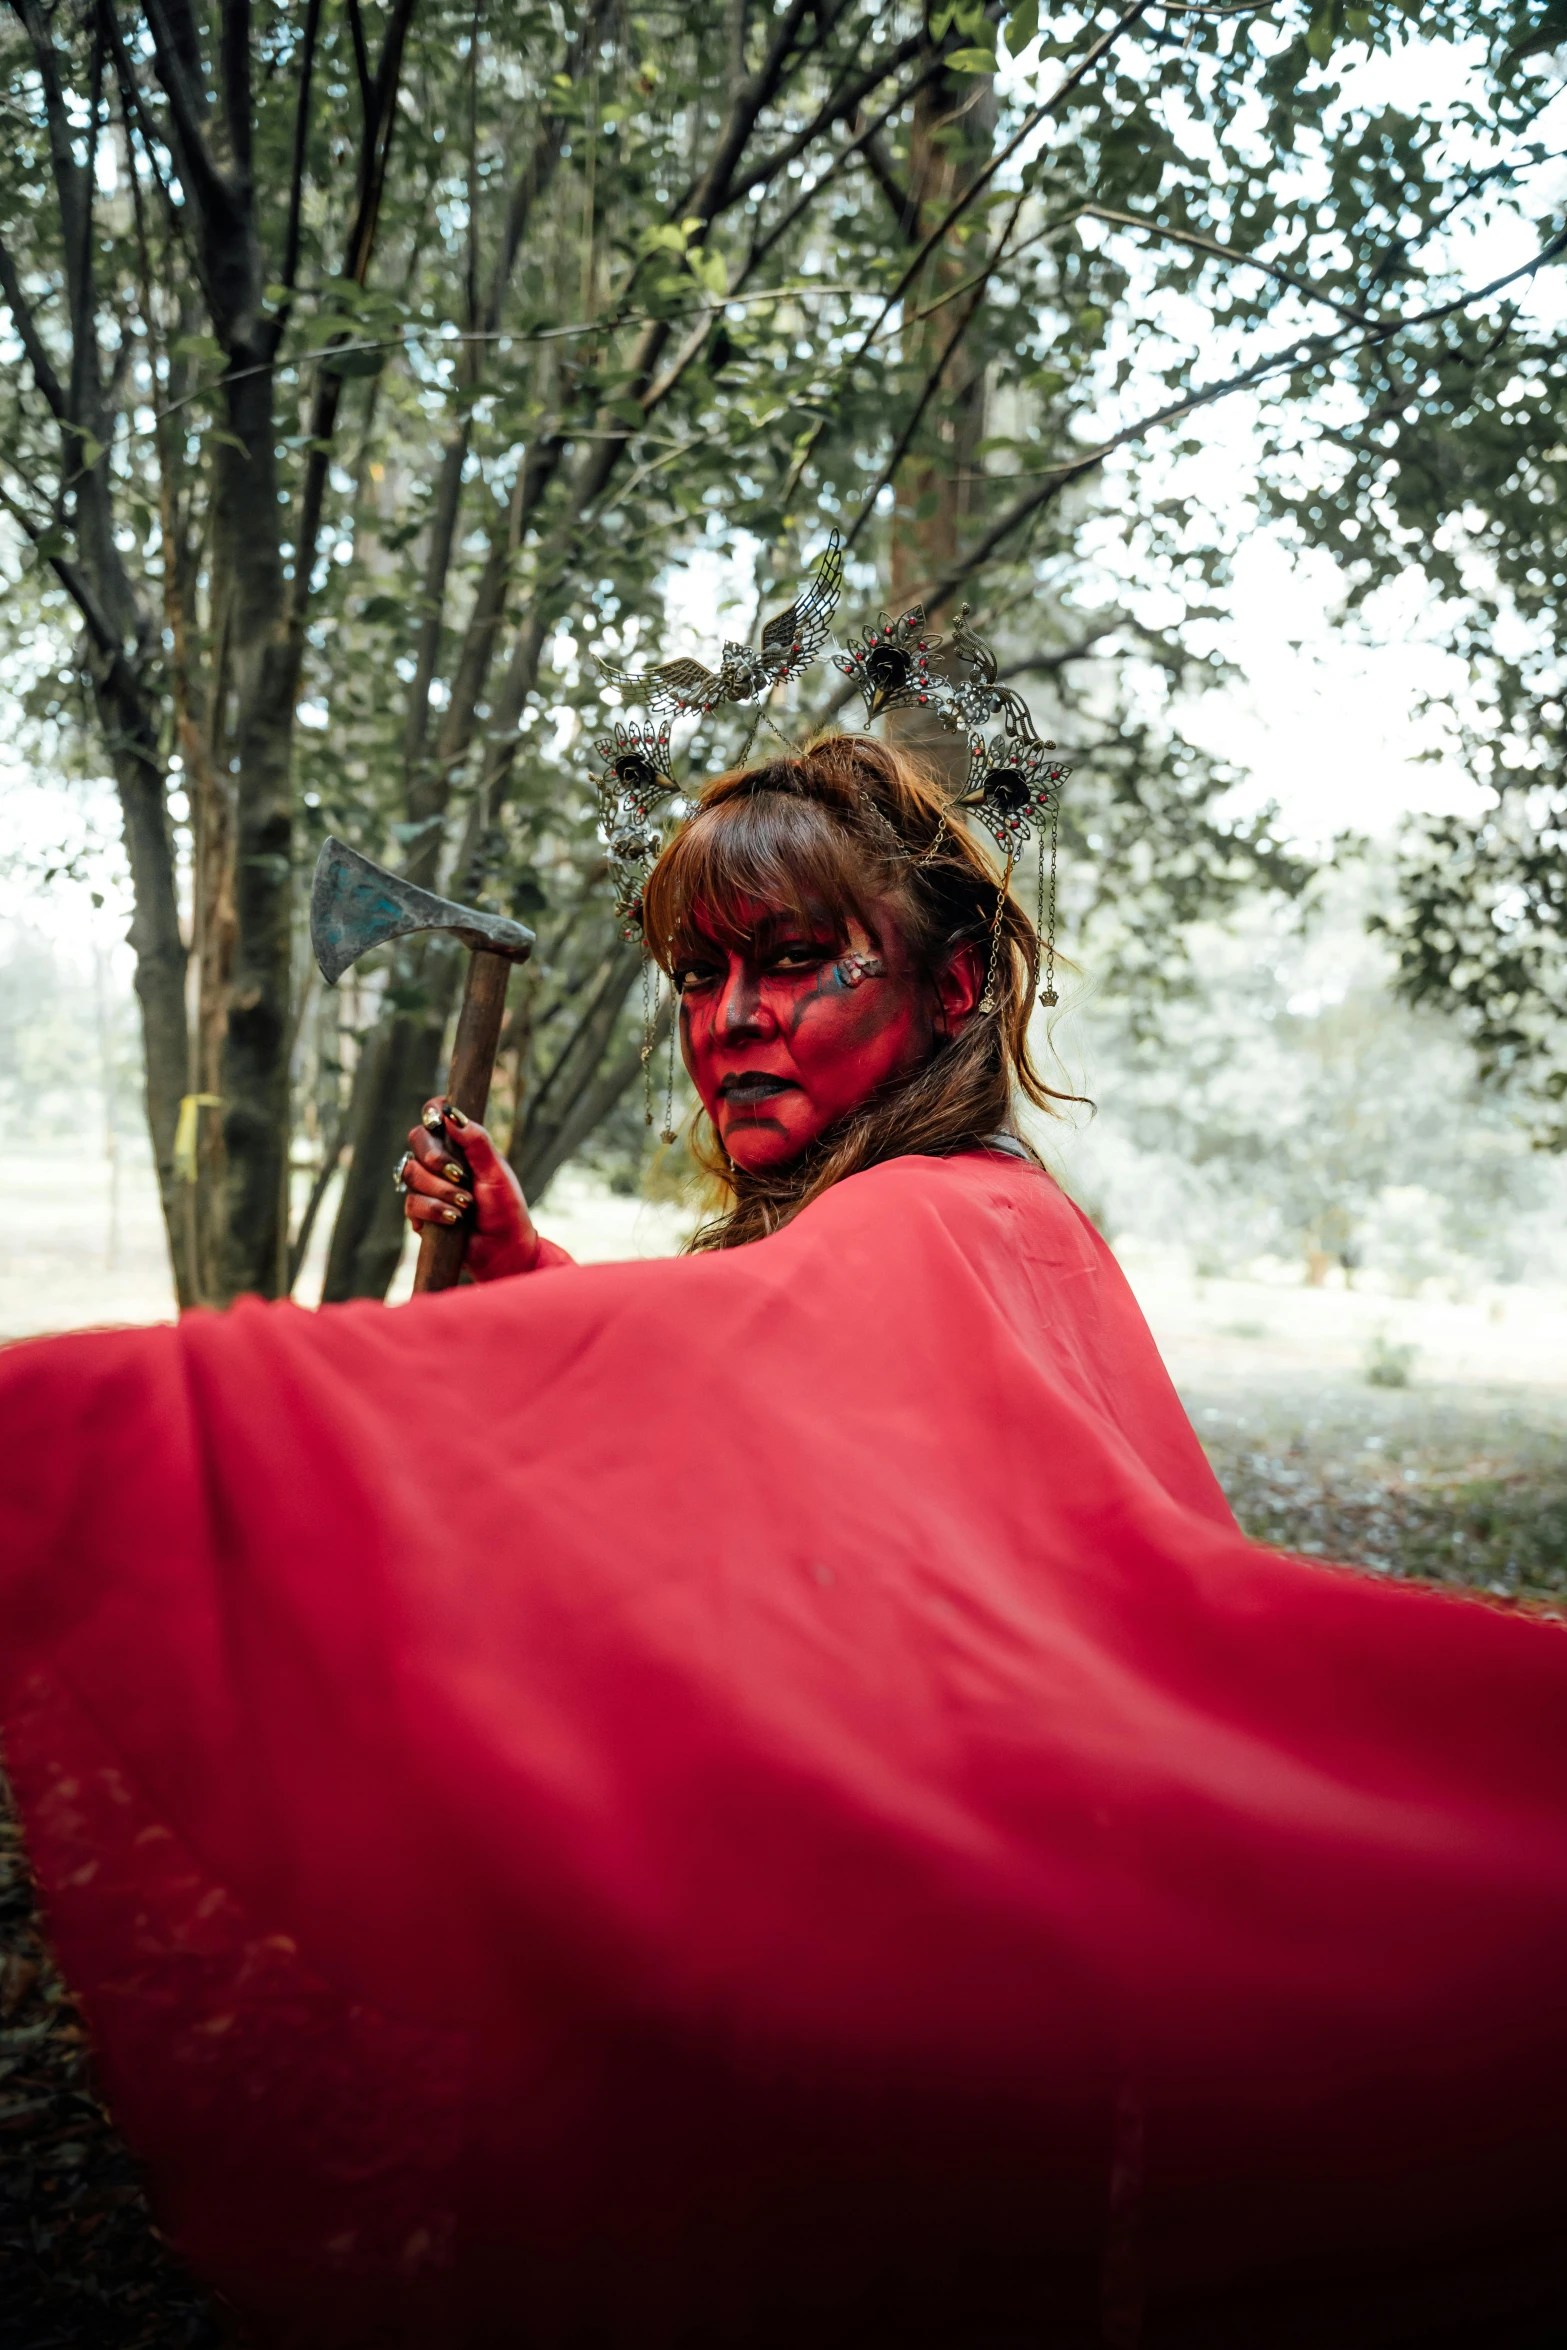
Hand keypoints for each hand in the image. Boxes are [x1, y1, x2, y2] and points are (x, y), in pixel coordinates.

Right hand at [399, 1100, 539, 1281]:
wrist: (504, 1249)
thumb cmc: (505, 1208)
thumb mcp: (496, 1172)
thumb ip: (476, 1142)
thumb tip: (451, 1114)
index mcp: (460, 1145)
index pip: (436, 1115)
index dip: (432, 1112)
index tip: (437, 1121)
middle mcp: (440, 1161)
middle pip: (416, 1139)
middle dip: (435, 1157)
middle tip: (458, 1174)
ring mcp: (427, 1186)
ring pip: (411, 1172)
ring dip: (440, 1189)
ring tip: (466, 1203)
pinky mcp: (420, 1213)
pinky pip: (412, 1203)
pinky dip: (434, 1210)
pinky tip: (455, 1219)